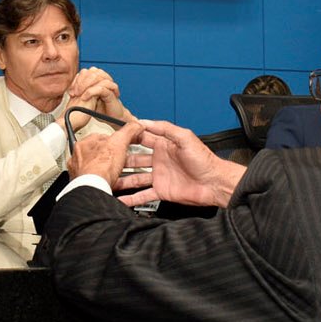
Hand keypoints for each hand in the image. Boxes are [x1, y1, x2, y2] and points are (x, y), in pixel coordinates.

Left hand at [65, 66, 126, 122]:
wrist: (112, 118)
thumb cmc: (101, 109)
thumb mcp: (87, 100)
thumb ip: (80, 93)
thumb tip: (69, 90)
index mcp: (97, 80)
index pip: (85, 72)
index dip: (76, 80)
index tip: (70, 91)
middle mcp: (103, 80)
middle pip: (90, 71)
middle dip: (79, 81)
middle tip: (74, 92)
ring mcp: (108, 85)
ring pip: (96, 76)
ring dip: (84, 85)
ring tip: (78, 94)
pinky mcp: (112, 92)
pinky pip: (101, 88)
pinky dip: (91, 92)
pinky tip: (84, 98)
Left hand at [67, 123, 139, 183]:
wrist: (94, 188)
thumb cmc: (100, 166)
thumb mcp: (119, 142)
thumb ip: (128, 131)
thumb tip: (136, 124)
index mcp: (83, 145)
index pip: (99, 137)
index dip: (113, 140)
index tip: (121, 143)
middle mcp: (78, 159)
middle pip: (97, 153)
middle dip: (109, 155)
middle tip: (120, 158)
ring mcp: (80, 173)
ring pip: (96, 168)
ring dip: (107, 169)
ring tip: (119, 171)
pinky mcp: (84, 186)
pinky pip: (96, 181)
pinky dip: (104, 181)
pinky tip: (112, 182)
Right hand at [118, 119, 245, 209]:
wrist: (214, 183)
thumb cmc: (204, 159)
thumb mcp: (185, 137)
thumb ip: (165, 128)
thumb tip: (145, 121)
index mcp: (164, 145)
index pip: (142, 138)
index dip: (129, 136)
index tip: (114, 135)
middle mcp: (159, 160)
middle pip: (134, 159)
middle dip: (120, 159)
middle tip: (106, 160)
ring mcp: (159, 176)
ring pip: (135, 177)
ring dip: (122, 179)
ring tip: (108, 181)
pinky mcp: (161, 191)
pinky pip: (143, 195)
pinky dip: (131, 198)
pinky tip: (120, 200)